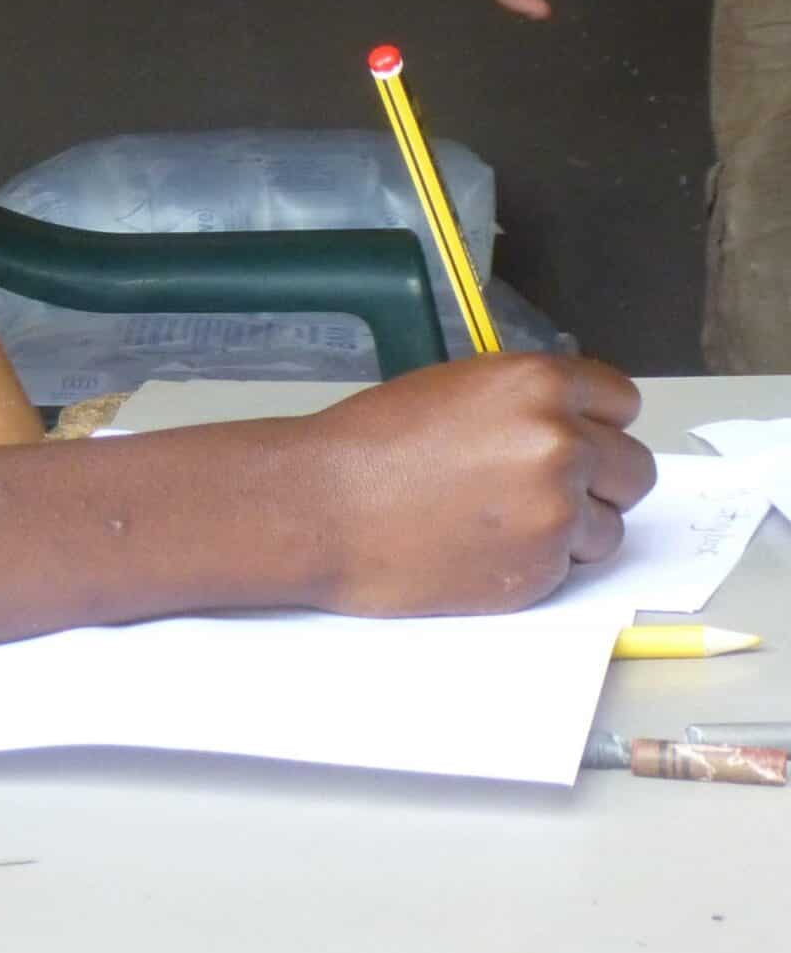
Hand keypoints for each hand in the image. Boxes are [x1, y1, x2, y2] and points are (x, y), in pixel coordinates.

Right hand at [302, 353, 652, 615]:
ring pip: (610, 526)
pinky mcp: (544, 569)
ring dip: (571, 529)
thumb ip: (523, 404)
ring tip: (500, 523)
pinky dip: (537, 563)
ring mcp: (558, 510)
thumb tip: (571, 428)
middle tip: (539, 489)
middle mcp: (562, 442)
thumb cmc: (368, 446)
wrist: (319, 507)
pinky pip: (572, 568)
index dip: (596, 423)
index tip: (575, 438)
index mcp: (538, 384)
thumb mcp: (454, 390)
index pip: (621, 402)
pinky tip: (482, 548)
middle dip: (597, 481)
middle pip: (634, 468)